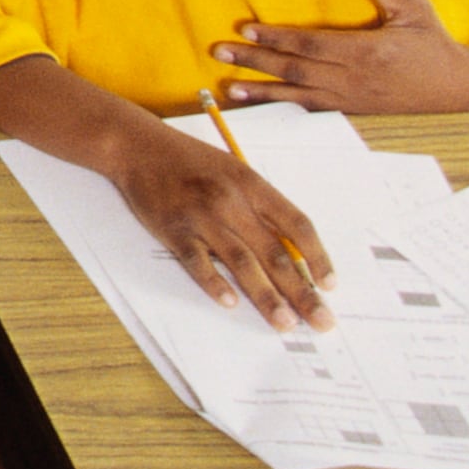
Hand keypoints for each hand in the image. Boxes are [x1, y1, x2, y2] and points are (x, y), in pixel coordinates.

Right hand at [113, 125, 331, 329]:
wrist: (138, 146)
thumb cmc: (190, 160)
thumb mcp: (235, 172)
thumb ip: (260, 206)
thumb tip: (290, 251)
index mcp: (252, 185)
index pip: (297, 225)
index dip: (318, 257)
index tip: (330, 285)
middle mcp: (231, 201)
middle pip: (275, 253)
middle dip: (303, 291)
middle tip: (321, 320)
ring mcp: (201, 217)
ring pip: (242, 263)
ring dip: (266, 296)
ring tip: (284, 322)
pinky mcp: (173, 229)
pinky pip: (197, 262)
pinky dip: (214, 283)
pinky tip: (229, 303)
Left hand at [216, 0, 468, 115]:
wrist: (459, 88)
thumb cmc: (434, 44)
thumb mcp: (416, 12)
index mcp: (368, 51)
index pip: (312, 44)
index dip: (278, 38)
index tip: (247, 30)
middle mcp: (356, 78)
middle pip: (297, 70)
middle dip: (257, 62)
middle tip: (220, 53)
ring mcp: (354, 98)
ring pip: (300, 95)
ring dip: (263, 92)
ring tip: (230, 88)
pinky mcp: (355, 110)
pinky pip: (315, 110)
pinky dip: (286, 107)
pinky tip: (262, 105)